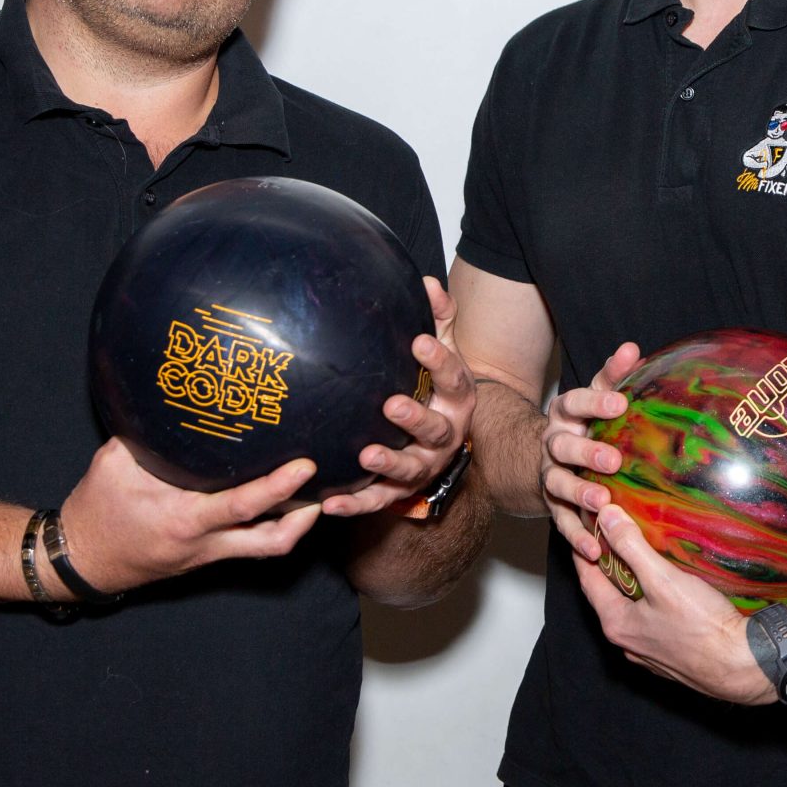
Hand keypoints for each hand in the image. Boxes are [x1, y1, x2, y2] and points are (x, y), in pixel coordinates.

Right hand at [56, 438, 323, 593]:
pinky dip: (272, 525)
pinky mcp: (207, 557)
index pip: (241, 507)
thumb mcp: (114, 463)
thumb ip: (149, 434)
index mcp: (183, 520)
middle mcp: (204, 543)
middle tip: (332, 483)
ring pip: (267, 548)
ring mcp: (208, 554)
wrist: (82, 560)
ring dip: (298, 524)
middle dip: (308, 515)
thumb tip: (170, 393)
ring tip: (319, 492)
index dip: (277, 488)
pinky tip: (285, 501)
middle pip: (271, 540)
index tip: (305, 465)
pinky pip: (250, 545)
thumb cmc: (96, 510)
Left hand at [327, 276, 477, 519]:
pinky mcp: (400, 490)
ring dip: (390, 463)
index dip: (440, 361)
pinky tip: (330, 503)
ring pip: (411, 468)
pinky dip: (356, 503)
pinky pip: (378, 500)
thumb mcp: (442, 352)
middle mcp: (446, 434)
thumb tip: (426, 283)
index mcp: (456, 398)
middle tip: (391, 405)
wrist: (441, 442)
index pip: (454, 378)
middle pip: (437, 429)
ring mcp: (423, 465)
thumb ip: (438, 319)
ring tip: (366, 455)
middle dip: (416, 419)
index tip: (419, 342)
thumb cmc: (434, 388)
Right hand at [538, 342, 641, 557]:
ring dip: (579, 493)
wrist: (548, 457)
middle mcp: (553, 443)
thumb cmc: (585, 424)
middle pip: (563, 446)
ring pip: (558, 484)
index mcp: (566, 414)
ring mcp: (550, 475)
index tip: (620, 403)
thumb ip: (614, 377)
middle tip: (613, 460)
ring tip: (601, 502)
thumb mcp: (598, 398)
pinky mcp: (553, 505)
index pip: (575, 402)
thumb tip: (633, 349)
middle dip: (586, 453)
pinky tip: (595, 549)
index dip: (595, 403)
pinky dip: (577, 536)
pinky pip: (562, 522)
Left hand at [575, 504, 774, 704]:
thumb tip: (606, 517)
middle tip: (610, 535)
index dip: (583, 550)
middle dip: (607, 566)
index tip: (584, 526)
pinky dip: (648, 601)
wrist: (741, 664)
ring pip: (630, 610)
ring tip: (638, 556)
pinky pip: (649, 622)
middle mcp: (626, 642)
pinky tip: (665, 589)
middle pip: (607, 595)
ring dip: (629, 584)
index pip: (587, 579)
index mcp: (616, 623)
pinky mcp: (669, 656)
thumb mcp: (663, 579)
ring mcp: (647, 653)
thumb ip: (631, 546)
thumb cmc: (702, 625)